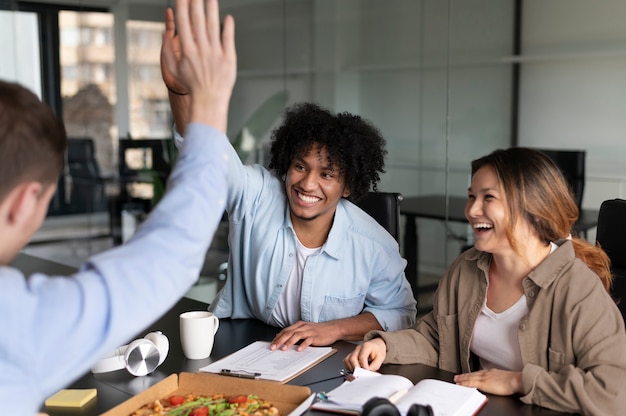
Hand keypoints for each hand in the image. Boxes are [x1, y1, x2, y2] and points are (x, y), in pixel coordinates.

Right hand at [161, 0, 235, 131]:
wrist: (209, 100)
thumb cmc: (191, 86)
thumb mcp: (173, 69)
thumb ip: (168, 50)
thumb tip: (165, 33)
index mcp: (187, 50)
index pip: (183, 22)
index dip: (182, 6)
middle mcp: (201, 49)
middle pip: (198, 19)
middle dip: (196, 2)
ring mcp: (215, 52)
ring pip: (213, 25)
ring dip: (212, 9)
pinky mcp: (228, 58)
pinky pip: (228, 39)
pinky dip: (228, 27)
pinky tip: (228, 17)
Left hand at [270, 321, 337, 351]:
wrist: (333, 328)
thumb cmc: (318, 330)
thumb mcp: (305, 330)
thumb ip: (295, 333)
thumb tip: (283, 339)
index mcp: (299, 325)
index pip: (285, 331)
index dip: (278, 337)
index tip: (271, 344)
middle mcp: (303, 327)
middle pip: (289, 332)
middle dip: (280, 340)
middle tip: (273, 347)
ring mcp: (309, 331)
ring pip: (297, 335)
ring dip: (289, 342)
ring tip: (283, 349)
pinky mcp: (316, 336)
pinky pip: (308, 340)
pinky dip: (303, 345)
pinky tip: (299, 349)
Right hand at [342, 337, 386, 371]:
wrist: (377, 345)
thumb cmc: (378, 350)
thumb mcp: (381, 357)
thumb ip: (375, 365)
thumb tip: (368, 372)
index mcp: (366, 346)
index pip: (362, 357)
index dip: (364, 366)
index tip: (367, 372)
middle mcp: (358, 348)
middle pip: (352, 358)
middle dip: (356, 368)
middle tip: (362, 374)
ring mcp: (353, 351)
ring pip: (347, 360)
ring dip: (352, 368)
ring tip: (359, 372)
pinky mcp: (351, 355)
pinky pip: (346, 361)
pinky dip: (348, 367)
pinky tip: (355, 369)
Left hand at [453, 369, 522, 395]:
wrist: (516, 380)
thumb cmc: (514, 381)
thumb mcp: (505, 378)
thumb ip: (500, 379)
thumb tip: (501, 382)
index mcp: (492, 372)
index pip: (479, 373)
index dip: (473, 374)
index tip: (468, 374)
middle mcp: (486, 374)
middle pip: (473, 374)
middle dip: (464, 375)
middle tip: (457, 377)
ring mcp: (484, 378)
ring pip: (470, 378)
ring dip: (462, 378)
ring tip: (456, 380)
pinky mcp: (483, 384)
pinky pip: (470, 383)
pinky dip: (464, 383)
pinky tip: (459, 385)